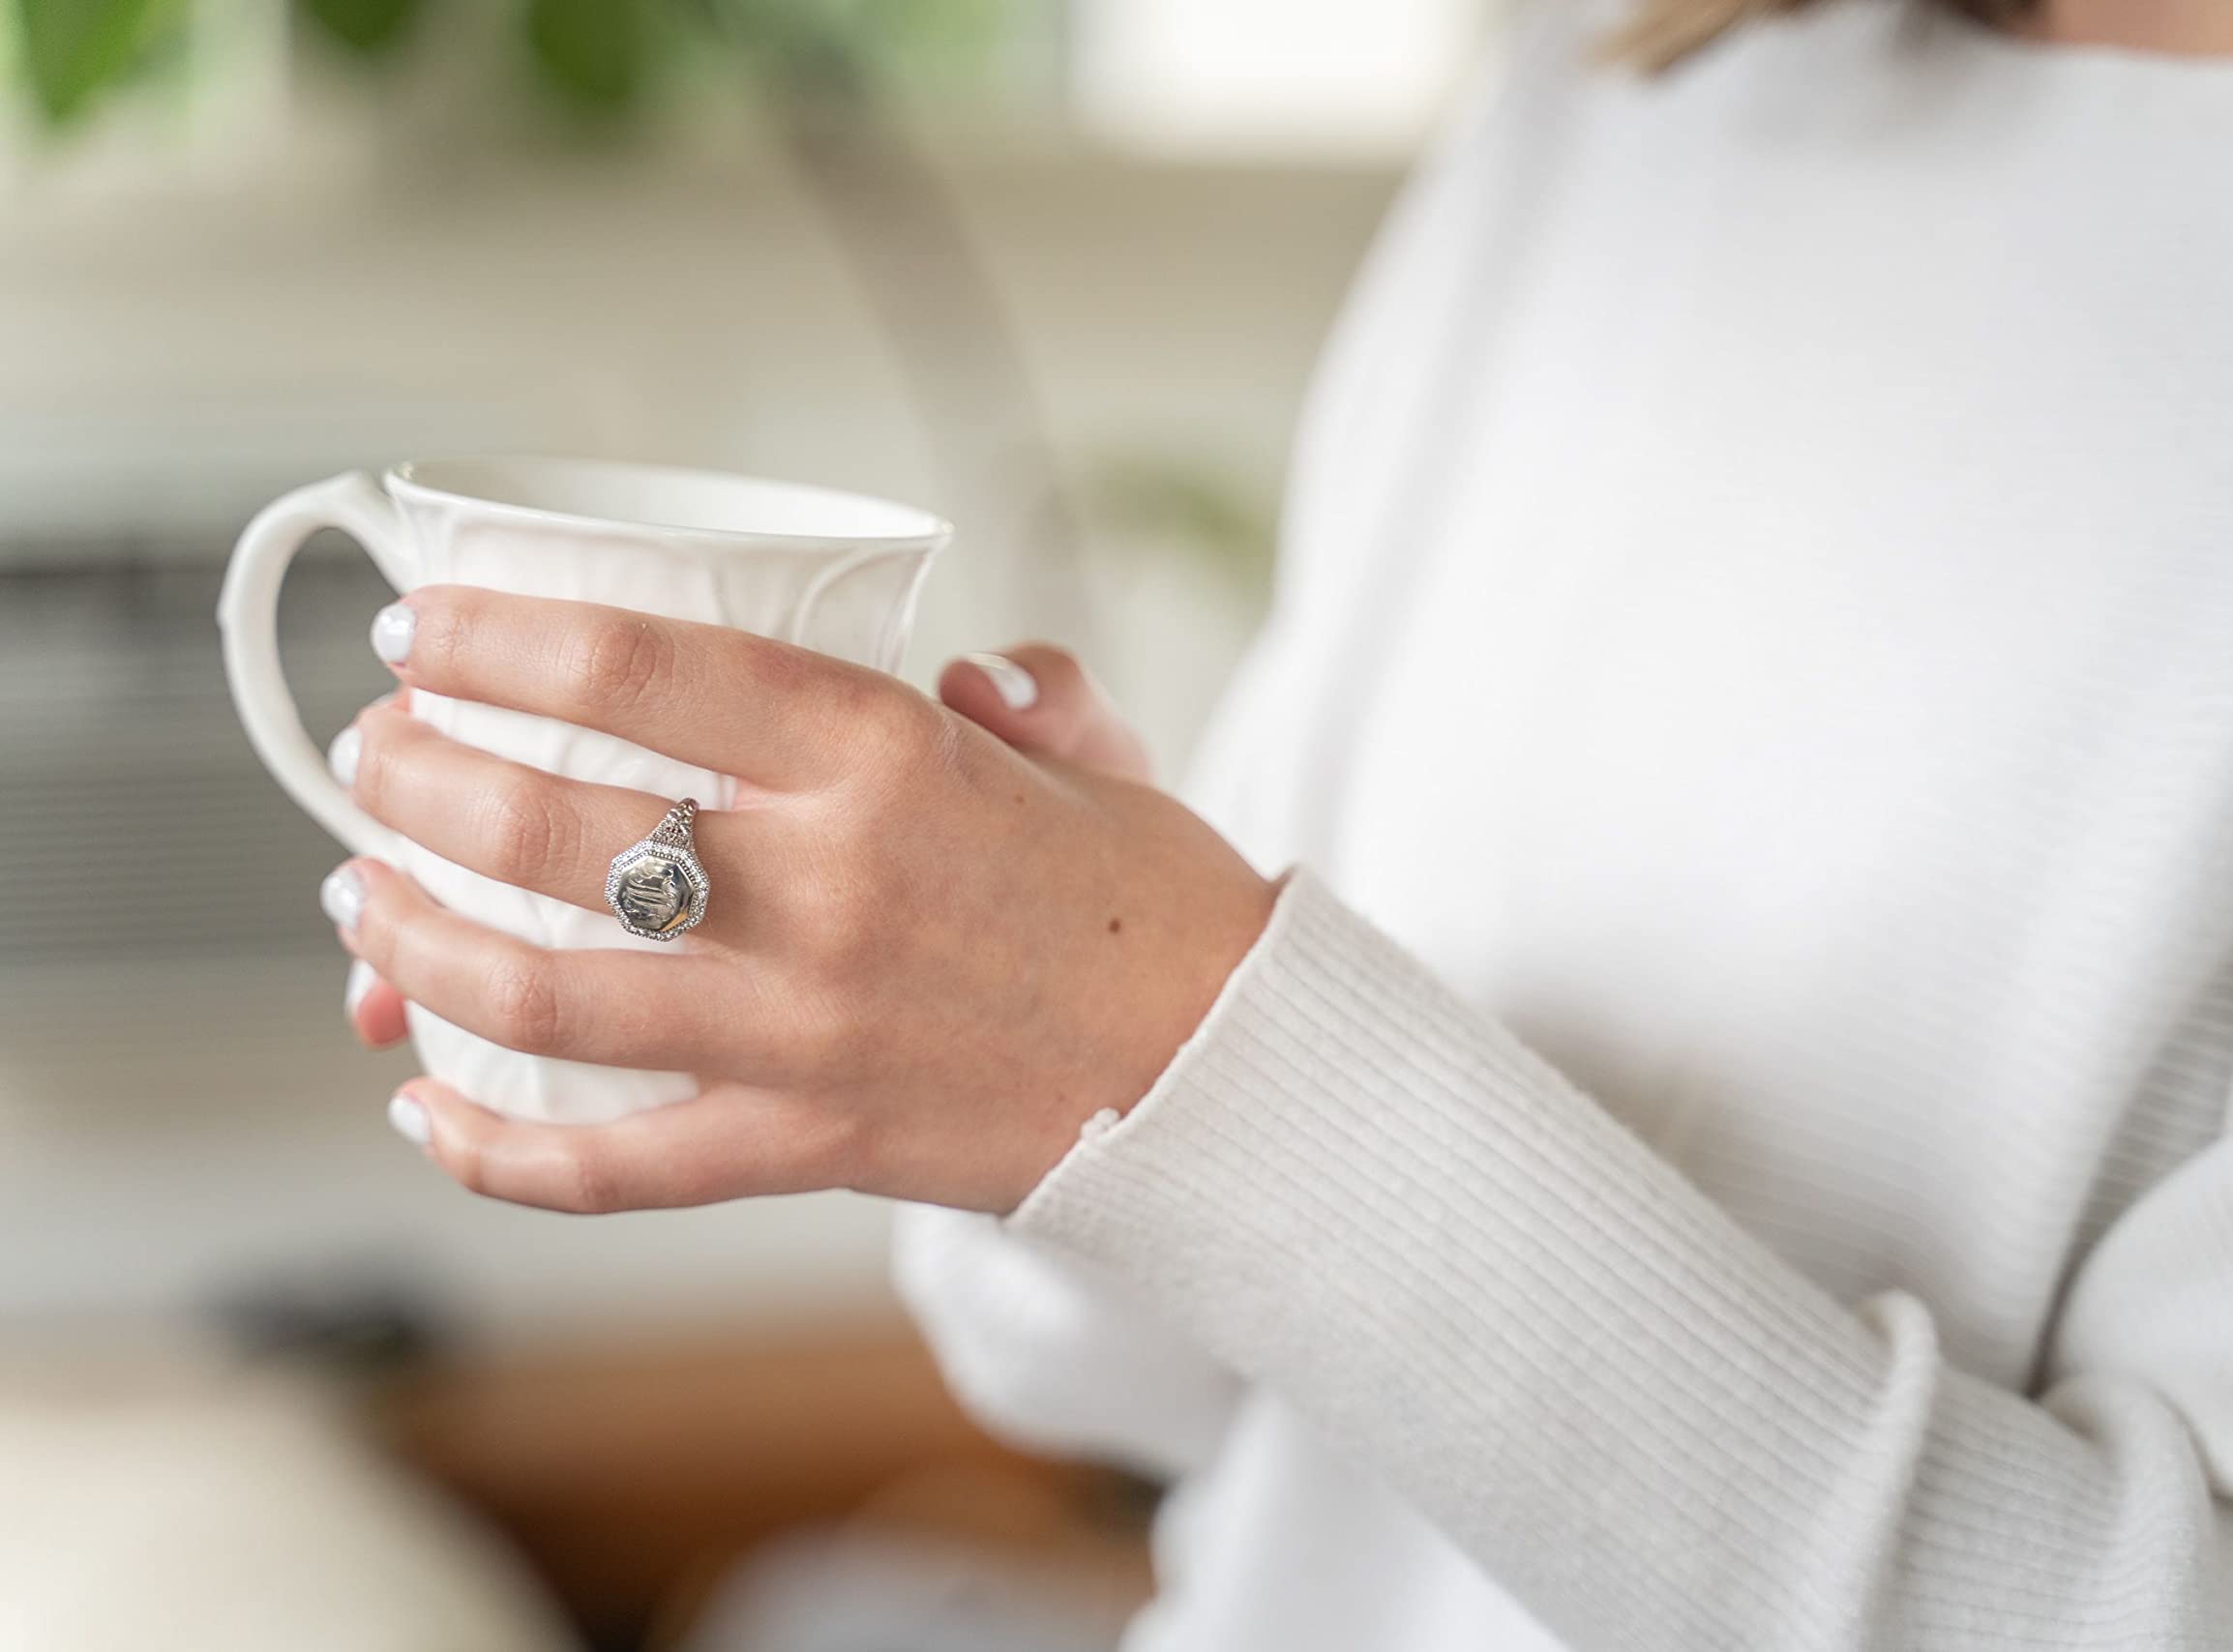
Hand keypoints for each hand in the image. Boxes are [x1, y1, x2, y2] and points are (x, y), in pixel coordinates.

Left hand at [330, 591, 1272, 1214]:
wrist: (1230, 1071)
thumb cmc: (1156, 903)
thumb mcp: (1094, 748)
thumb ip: (1019, 685)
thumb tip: (966, 668)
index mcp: (883, 756)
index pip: (628, 667)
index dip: (488, 638)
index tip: (426, 629)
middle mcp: (823, 886)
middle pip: (539, 825)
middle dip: (412, 777)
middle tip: (379, 756)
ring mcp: (803, 1028)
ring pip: (535, 994)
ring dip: (414, 944)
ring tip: (367, 902)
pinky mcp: (807, 1141)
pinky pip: (609, 1167)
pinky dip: (493, 1148)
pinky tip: (425, 1104)